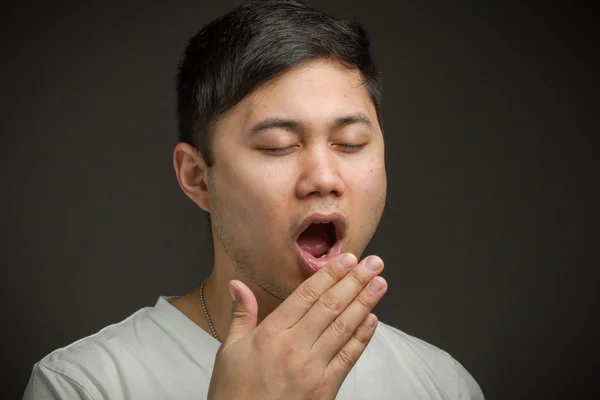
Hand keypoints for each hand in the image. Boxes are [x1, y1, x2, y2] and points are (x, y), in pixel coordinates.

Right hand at [207, 253, 386, 399]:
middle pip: (330, 306)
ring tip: (379, 283)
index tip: (347, 259)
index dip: (330, 274)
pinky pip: (348, 357)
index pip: (307, 295)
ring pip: (344, 327)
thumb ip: (241, 314)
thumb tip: (237, 285)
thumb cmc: (234, 392)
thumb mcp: (229, 350)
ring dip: (365, 302)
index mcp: (271, 334)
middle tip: (373, 263)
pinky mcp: (325, 389)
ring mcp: (312, 368)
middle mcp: (294, 347)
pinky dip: (362, 337)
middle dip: (355, 281)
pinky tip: (372, 319)